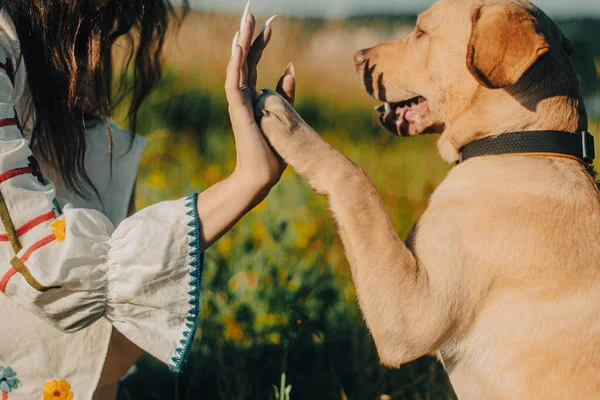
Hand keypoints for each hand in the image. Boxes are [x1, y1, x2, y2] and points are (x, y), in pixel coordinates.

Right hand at [225, 13, 295, 195]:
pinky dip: (235, 66)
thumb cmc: (272, 151)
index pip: (254, 64)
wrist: (262, 176)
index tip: (269, 26)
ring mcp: (238, 104)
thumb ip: (286, 92)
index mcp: (253, 97)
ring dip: (240, 43)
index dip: (260, 44)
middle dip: (246, 35)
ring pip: (236, 67)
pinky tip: (238, 48)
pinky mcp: (238, 113)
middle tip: (249, 11)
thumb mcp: (284, 115)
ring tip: (243, 21)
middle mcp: (243, 97)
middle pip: (243, 60)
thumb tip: (289, 66)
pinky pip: (234, 84)